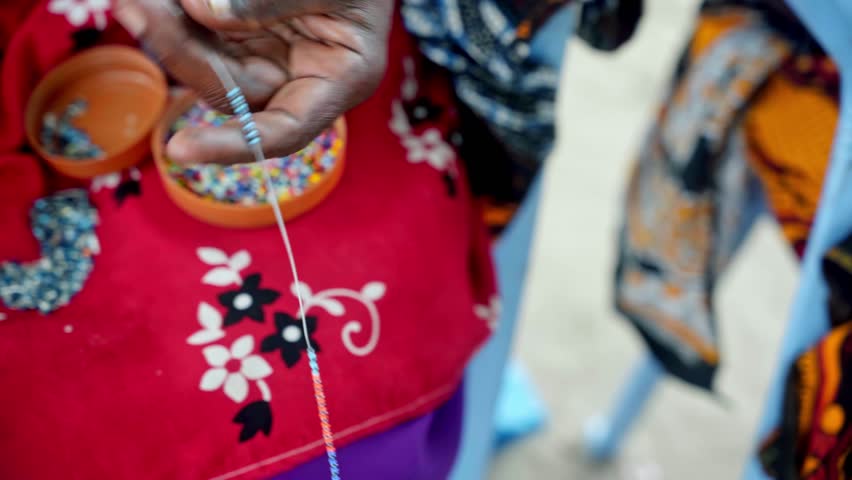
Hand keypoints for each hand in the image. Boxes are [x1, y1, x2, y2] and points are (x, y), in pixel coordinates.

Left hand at [114, 0, 392, 164]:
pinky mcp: (243, 35)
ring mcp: (268, 57)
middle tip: (135, 8)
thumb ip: (275, 0)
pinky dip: (176, 18)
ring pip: (205, 61)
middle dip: (180, 53)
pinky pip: (200, 32)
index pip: (285, 130)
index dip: (234, 145)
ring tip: (136, 2)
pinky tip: (153, 3)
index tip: (180, 149)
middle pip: (229, 89)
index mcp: (340, 78)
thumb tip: (204, 13)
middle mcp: (300, 78)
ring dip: (167, 32)